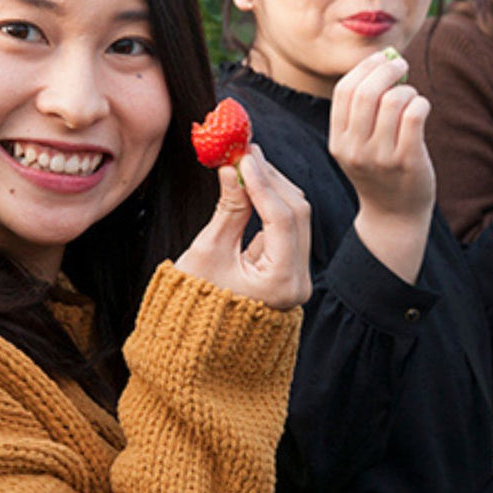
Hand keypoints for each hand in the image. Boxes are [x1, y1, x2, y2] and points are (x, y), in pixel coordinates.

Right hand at [175, 147, 311, 308]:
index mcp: (281, 284)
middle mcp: (299, 281)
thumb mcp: (208, 253)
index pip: (282, 220)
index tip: (244, 157)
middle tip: (247, 151)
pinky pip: (287, 226)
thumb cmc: (193, 304)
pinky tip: (252, 183)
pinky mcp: (290, 268)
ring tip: (247, 161)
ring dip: (272, 187)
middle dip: (271, 179)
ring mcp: (298, 275)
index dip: (264, 183)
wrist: (197, 340)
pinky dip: (271, 203)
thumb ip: (228, 209)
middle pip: (296, 215)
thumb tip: (233, 169)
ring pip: (295, 217)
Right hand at [330, 49, 435, 282]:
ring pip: (393, 100)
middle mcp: (355, 150)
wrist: (395, 215)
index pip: (344, 91)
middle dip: (387, 69)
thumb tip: (384, 60)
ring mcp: (381, 157)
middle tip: (402, 65)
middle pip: (366, 92)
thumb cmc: (381, 171)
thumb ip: (364, 110)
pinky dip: (421, 102)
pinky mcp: (408, 161)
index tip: (381, 58)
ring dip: (407, 90)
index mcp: (338, 142)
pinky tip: (422, 108)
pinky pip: (415, 115)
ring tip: (412, 97)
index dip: (364, 67)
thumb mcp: (359, 145)